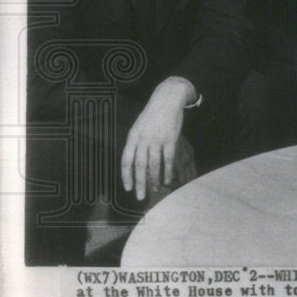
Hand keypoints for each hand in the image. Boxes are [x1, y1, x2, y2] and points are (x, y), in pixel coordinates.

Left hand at [121, 77, 195, 200]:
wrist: (167, 99)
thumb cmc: (153, 114)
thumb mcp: (139, 126)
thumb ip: (136, 142)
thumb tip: (135, 160)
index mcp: (132, 136)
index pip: (126, 160)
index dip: (126, 176)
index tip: (128, 188)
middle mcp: (143, 139)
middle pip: (139, 166)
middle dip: (140, 183)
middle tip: (140, 197)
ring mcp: (157, 139)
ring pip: (154, 165)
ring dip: (154, 179)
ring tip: (155, 190)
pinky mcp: (170, 139)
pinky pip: (168, 159)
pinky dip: (167, 171)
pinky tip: (167, 179)